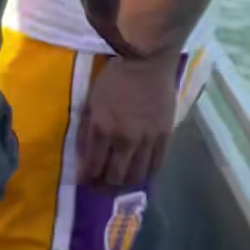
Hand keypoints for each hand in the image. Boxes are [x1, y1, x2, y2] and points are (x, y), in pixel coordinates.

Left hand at [78, 53, 179, 189]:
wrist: (147, 61)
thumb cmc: (114, 78)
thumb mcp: (91, 102)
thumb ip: (87, 131)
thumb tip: (85, 156)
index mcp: (103, 129)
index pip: (93, 166)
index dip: (87, 179)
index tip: (84, 182)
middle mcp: (125, 140)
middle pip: (115, 177)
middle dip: (104, 187)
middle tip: (99, 188)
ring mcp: (147, 140)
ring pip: (136, 176)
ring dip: (125, 185)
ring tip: (119, 186)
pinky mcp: (165, 137)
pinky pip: (156, 165)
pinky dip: (146, 175)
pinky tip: (140, 175)